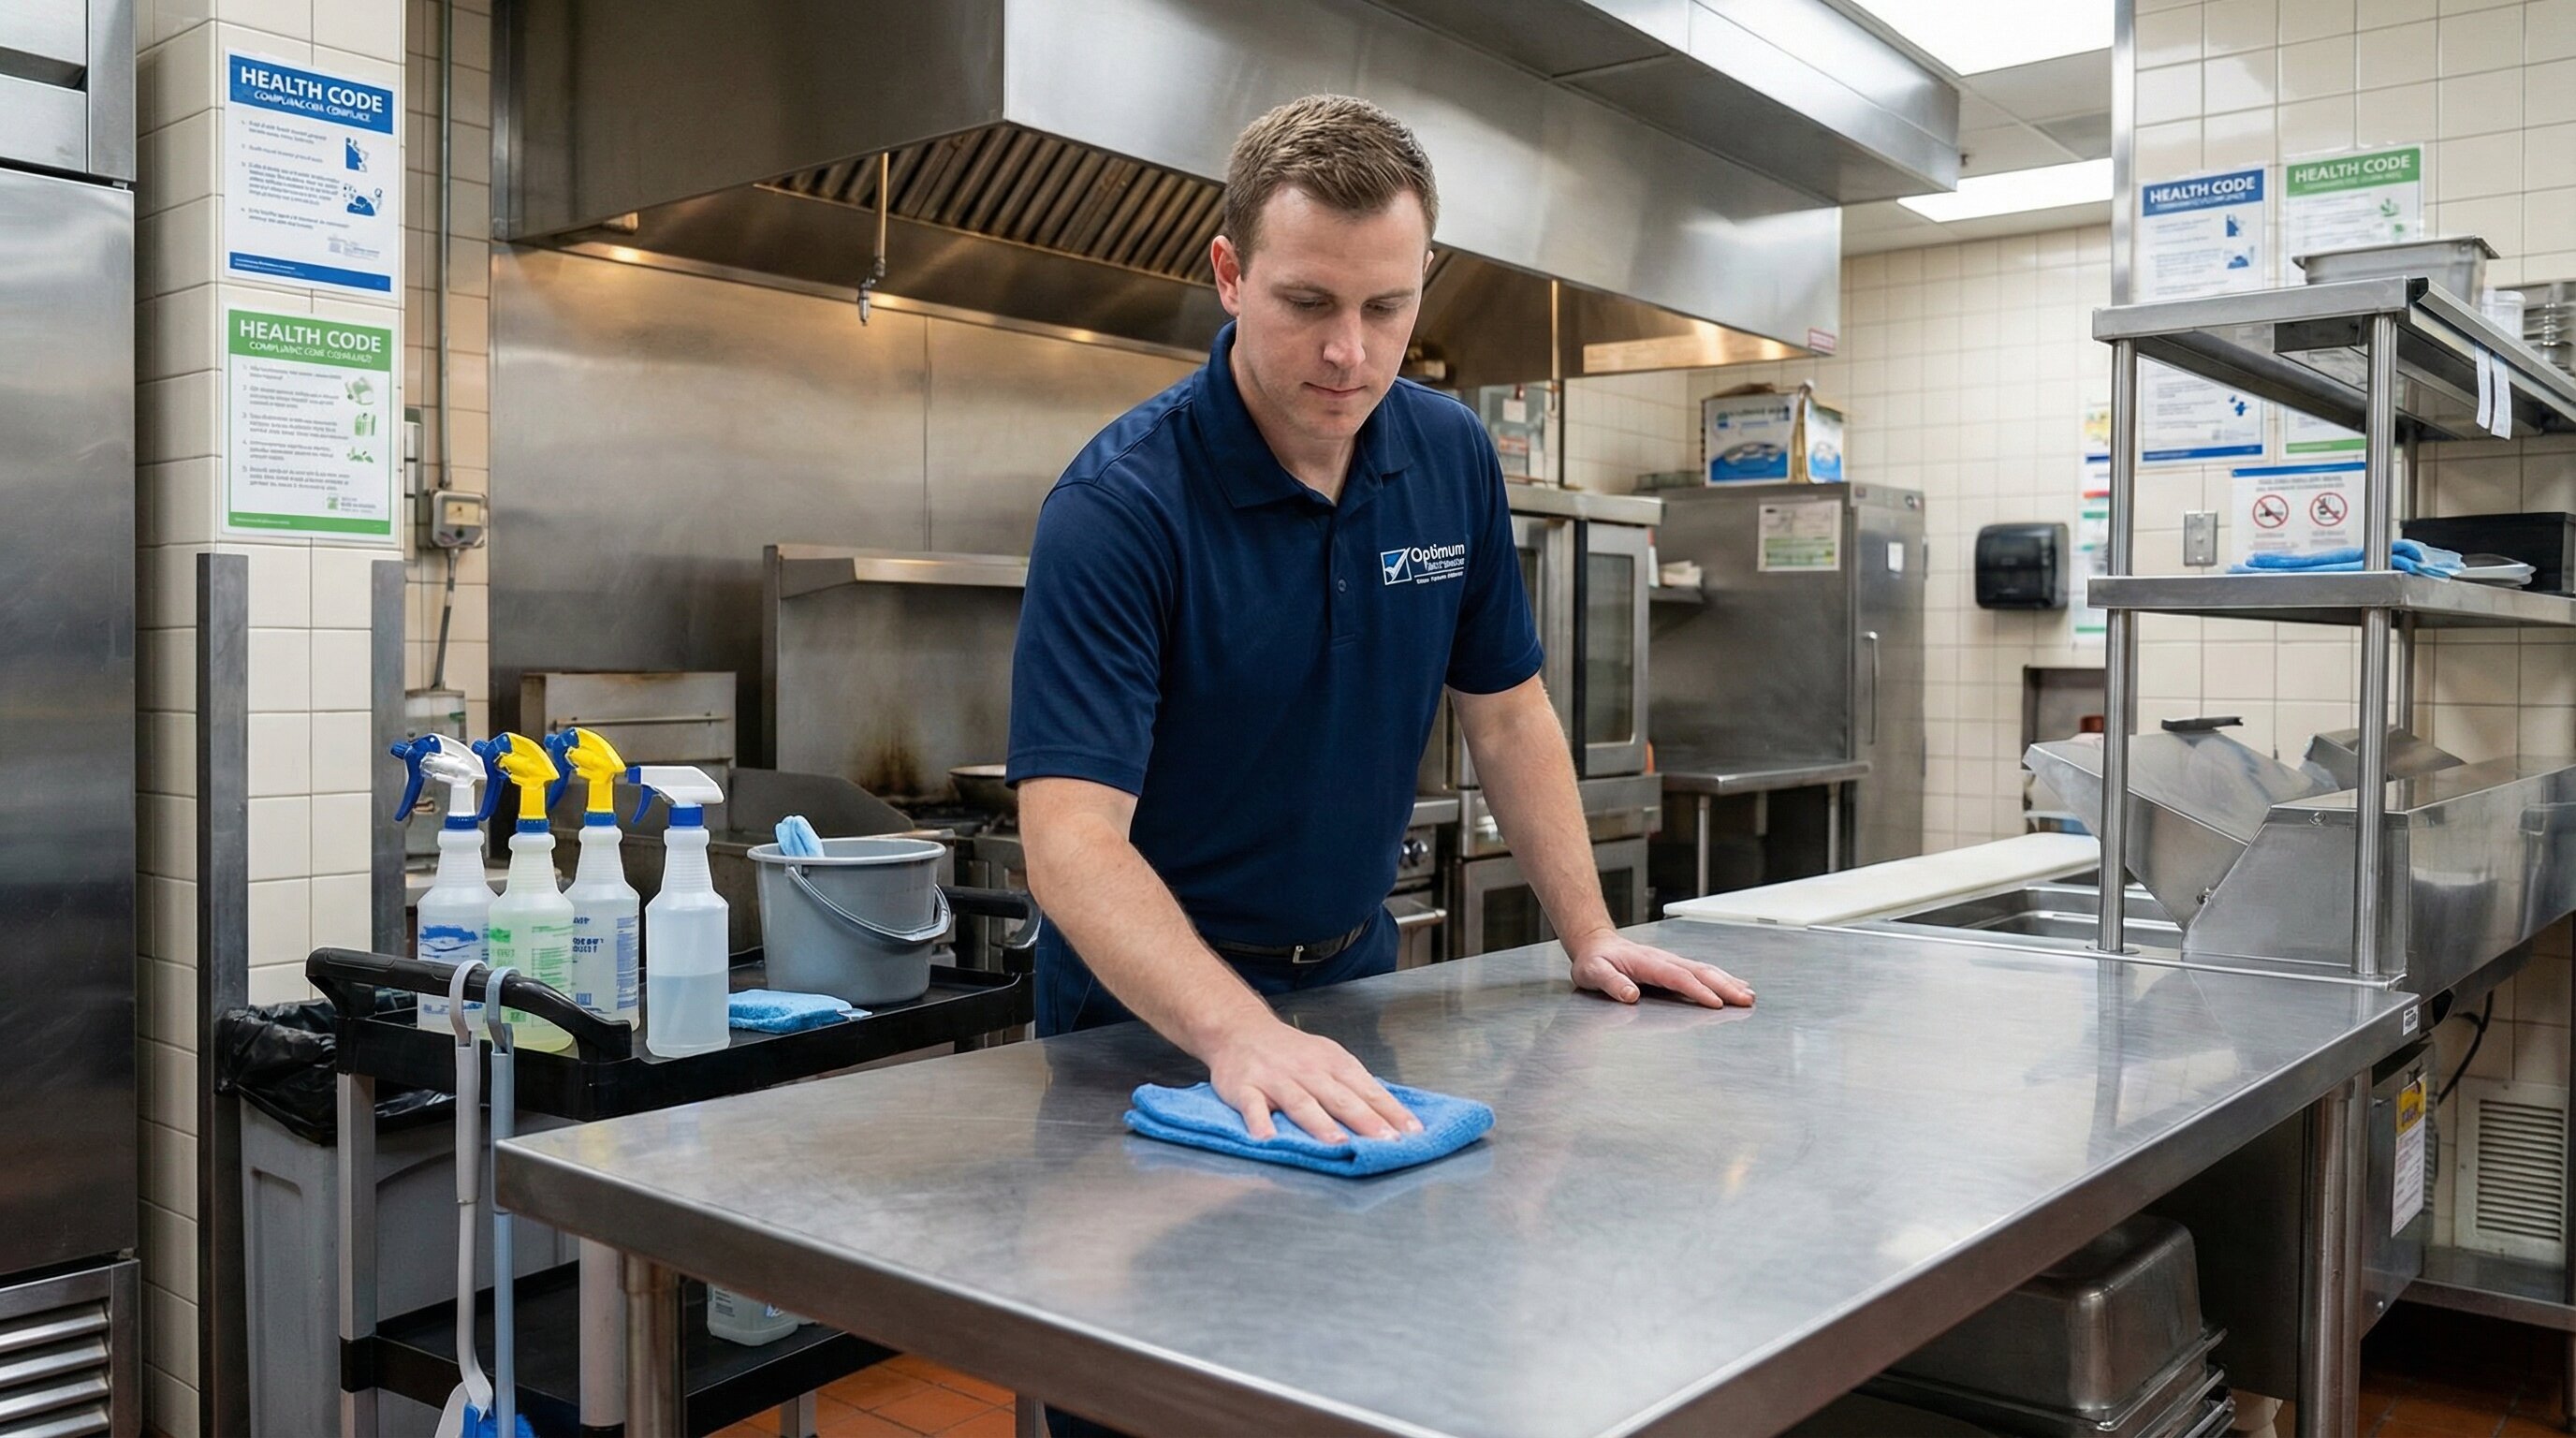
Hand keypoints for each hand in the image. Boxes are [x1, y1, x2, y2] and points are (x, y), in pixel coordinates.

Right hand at [1204, 1016, 1424, 1143]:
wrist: (1242, 1029)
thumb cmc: (1293, 1052)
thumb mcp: (1328, 1059)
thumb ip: (1354, 1087)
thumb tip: (1390, 1118)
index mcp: (1334, 1063)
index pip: (1369, 1090)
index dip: (1391, 1112)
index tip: (1413, 1133)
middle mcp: (1308, 1070)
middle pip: (1341, 1098)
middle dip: (1366, 1120)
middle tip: (1387, 1142)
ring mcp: (1276, 1079)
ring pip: (1301, 1102)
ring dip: (1320, 1124)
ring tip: (1338, 1144)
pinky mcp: (1245, 1087)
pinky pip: (1253, 1107)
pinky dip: (1260, 1122)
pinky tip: (1268, 1139)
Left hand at [1565, 929, 1754, 1009]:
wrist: (1596, 944)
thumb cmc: (1595, 961)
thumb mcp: (1594, 973)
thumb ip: (1611, 983)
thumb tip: (1630, 995)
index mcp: (1648, 963)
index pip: (1678, 977)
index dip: (1698, 990)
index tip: (1717, 1003)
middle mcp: (1664, 960)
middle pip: (1700, 972)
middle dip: (1725, 986)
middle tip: (1746, 1001)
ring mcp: (1671, 961)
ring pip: (1705, 970)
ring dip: (1728, 982)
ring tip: (1749, 995)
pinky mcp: (1674, 966)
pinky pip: (1702, 971)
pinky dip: (1721, 978)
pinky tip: (1734, 985)